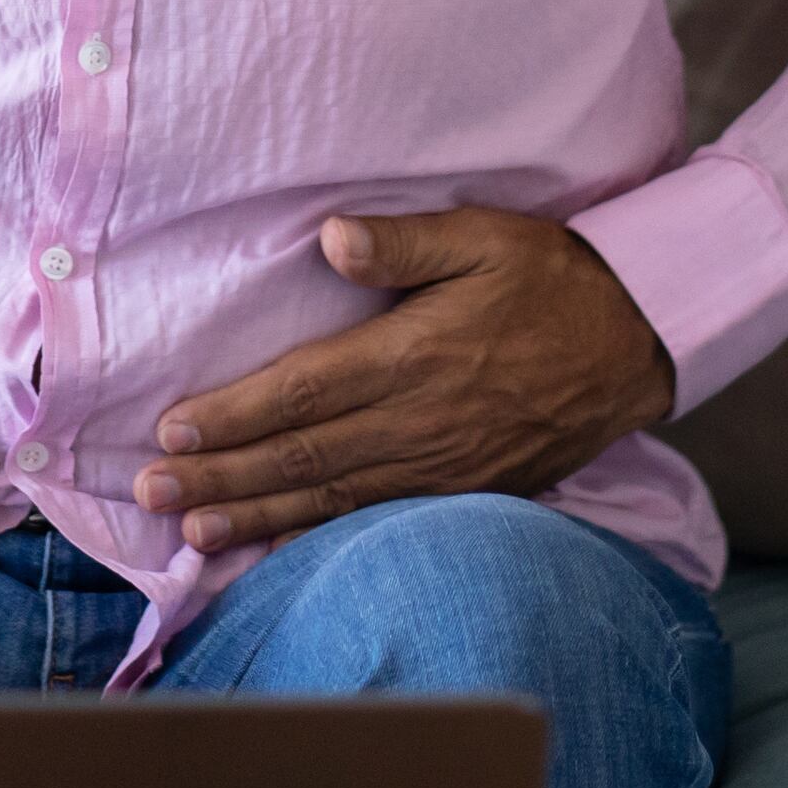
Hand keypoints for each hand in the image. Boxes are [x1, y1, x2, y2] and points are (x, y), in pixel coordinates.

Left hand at [134, 209, 675, 553]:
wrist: (636, 345)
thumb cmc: (553, 280)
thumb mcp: (486, 237)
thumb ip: (406, 241)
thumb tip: (333, 237)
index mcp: (417, 355)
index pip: (306, 391)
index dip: (236, 414)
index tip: (173, 428)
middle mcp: (422, 422)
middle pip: (304, 457)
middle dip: (223, 476)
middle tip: (151, 494)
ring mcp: (444, 467)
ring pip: (332, 499)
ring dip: (257, 516)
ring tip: (193, 533)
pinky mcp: (465, 491)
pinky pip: (377, 521)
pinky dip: (320, 539)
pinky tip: (276, 550)